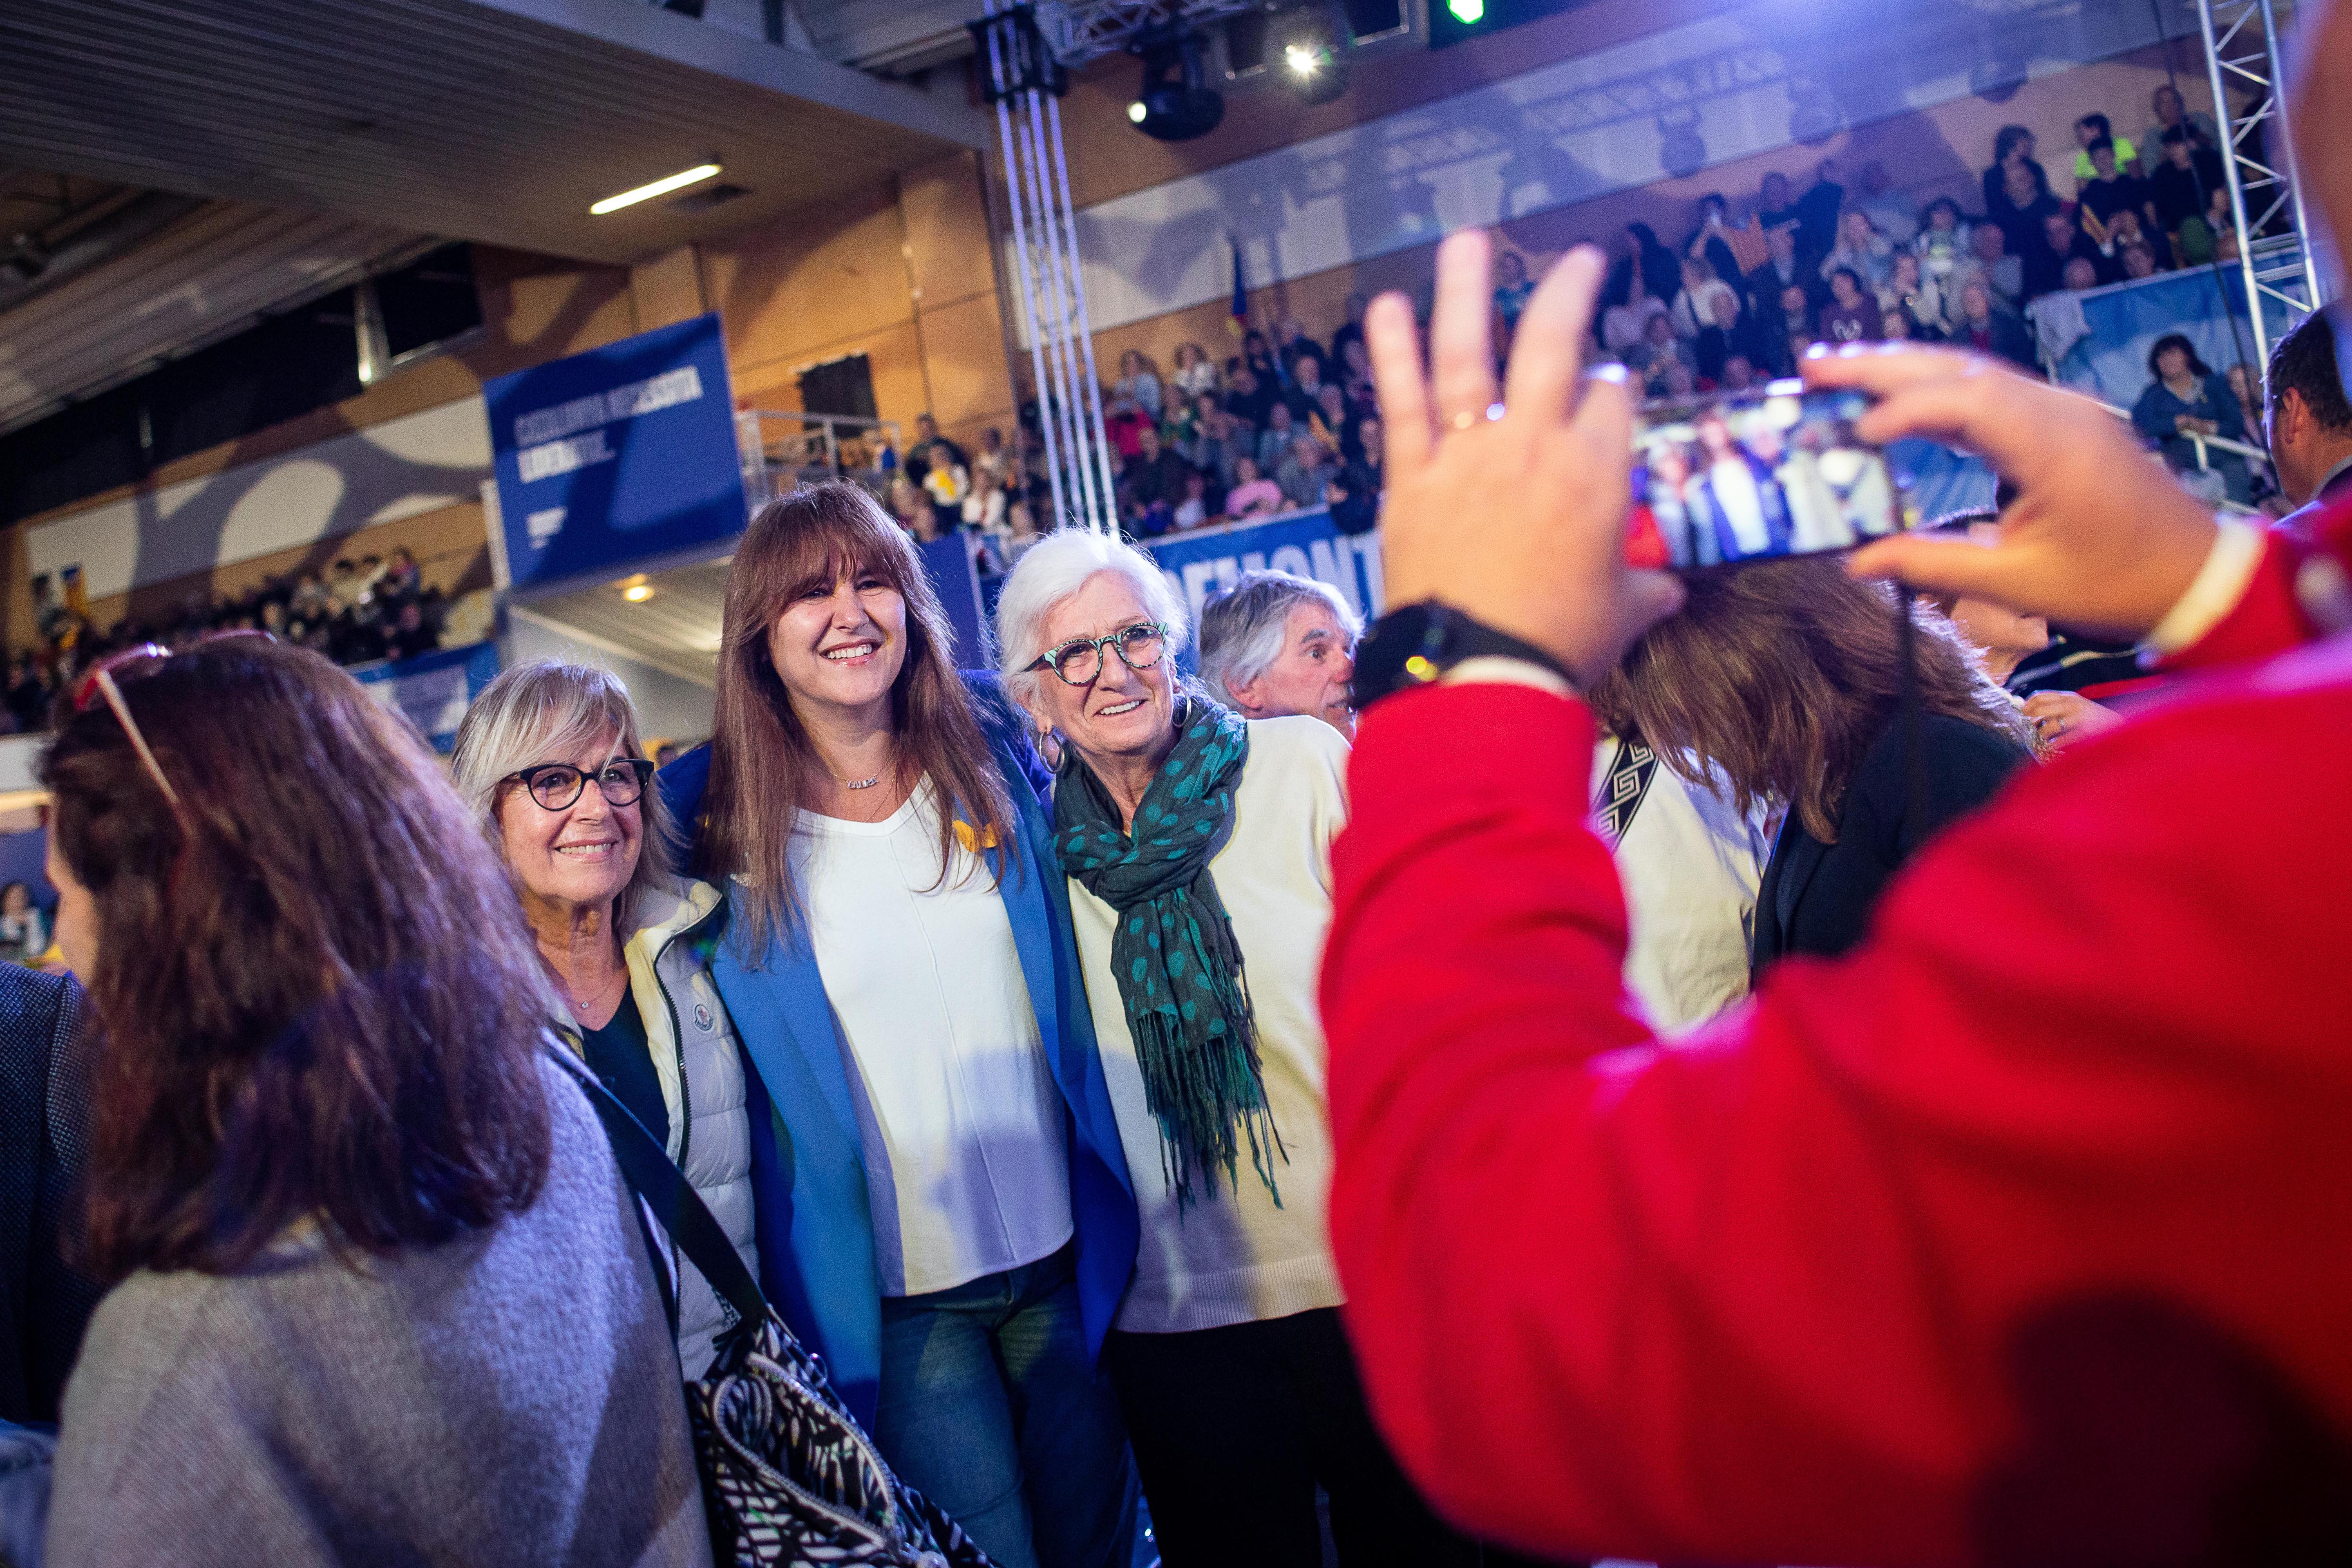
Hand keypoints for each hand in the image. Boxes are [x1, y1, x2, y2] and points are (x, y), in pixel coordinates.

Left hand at [1366, 230, 1683, 685]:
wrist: (1479, 675)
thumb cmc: (1557, 645)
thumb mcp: (1623, 614)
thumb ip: (1645, 589)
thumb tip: (1668, 589)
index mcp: (1596, 472)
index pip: (1611, 399)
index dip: (1610, 391)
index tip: (1604, 391)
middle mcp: (1534, 446)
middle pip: (1555, 344)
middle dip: (1570, 292)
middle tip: (1579, 260)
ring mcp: (1469, 455)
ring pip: (1468, 353)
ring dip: (1466, 290)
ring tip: (1467, 241)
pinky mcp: (1412, 477)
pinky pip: (1400, 403)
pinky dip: (1391, 353)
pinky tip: (1384, 307)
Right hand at [1805, 345, 2218, 639]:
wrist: (2194, 572)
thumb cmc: (2114, 581)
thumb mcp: (2020, 583)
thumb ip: (1935, 566)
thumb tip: (1859, 561)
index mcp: (2052, 446)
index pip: (1964, 403)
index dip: (1901, 410)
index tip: (1853, 435)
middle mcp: (2057, 411)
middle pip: (1959, 370)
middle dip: (1882, 365)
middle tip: (1813, 364)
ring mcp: (2062, 410)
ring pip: (1973, 372)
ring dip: (1906, 368)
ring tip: (1840, 368)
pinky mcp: (2062, 421)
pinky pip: (1992, 390)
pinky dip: (1938, 387)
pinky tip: (1901, 396)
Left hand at [2022, 689, 2123, 748]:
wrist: (2119, 726)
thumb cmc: (2093, 718)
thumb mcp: (2075, 706)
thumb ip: (2055, 707)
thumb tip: (2027, 710)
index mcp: (2068, 697)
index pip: (2040, 696)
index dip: (2027, 706)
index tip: (2021, 714)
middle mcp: (2072, 704)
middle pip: (2039, 710)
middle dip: (2030, 722)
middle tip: (2028, 731)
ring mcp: (2078, 718)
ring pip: (2048, 728)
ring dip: (2041, 737)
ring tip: (2042, 742)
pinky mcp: (2084, 732)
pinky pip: (2061, 741)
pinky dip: (2054, 746)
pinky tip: (2054, 748)